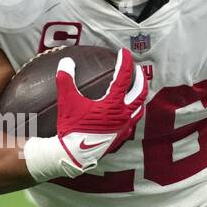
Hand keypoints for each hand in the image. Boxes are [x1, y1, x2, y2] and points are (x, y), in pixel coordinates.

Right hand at [53, 49, 146, 173]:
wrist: (74, 155)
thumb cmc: (71, 127)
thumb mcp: (67, 101)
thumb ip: (66, 79)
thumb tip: (66, 61)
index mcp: (114, 105)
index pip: (123, 78)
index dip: (125, 62)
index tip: (124, 52)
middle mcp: (124, 115)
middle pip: (140, 93)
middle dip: (141, 79)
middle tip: (138, 69)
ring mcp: (124, 127)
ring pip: (139, 109)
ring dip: (139, 97)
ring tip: (136, 89)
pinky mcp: (121, 137)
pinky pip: (132, 121)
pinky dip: (132, 112)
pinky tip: (126, 111)